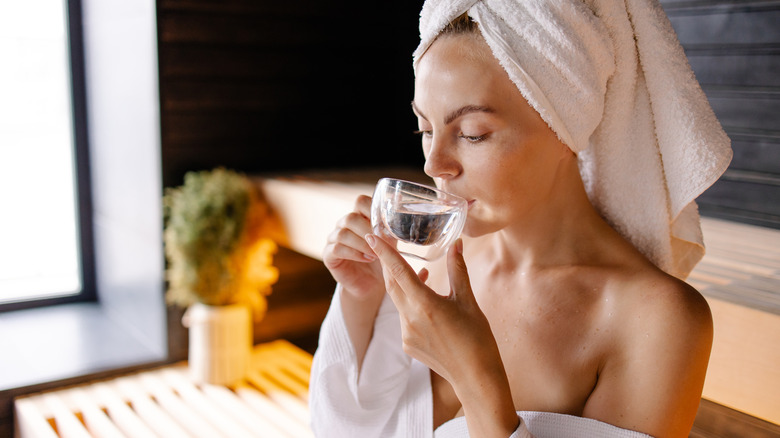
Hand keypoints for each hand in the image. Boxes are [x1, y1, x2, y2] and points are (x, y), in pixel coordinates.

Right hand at [322, 195, 384, 300]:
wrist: (371, 283)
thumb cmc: (382, 260)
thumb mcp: (390, 243)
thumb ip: (390, 231)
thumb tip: (399, 219)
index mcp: (359, 216)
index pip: (360, 202)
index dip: (372, 210)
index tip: (384, 225)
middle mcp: (343, 225)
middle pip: (351, 218)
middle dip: (368, 232)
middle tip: (380, 245)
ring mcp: (334, 239)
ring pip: (343, 234)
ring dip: (362, 244)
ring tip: (376, 255)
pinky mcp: (329, 255)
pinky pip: (337, 249)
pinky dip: (354, 254)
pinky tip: (366, 259)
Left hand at [365, 235, 518, 434]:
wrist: (475, 375)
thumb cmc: (476, 337)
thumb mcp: (468, 300)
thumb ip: (458, 270)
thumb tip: (456, 244)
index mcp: (425, 304)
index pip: (399, 271)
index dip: (384, 252)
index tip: (372, 236)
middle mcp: (410, 318)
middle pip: (392, 284)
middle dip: (389, 265)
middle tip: (387, 246)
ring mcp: (406, 334)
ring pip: (399, 301)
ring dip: (405, 285)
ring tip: (422, 275)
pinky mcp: (407, 345)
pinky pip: (404, 318)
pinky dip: (411, 305)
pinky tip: (428, 304)